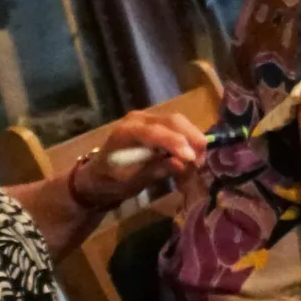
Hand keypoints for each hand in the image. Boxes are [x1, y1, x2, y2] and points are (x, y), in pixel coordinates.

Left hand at [65, 110, 206, 211]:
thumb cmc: (112, 181)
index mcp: (126, 132)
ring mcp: (149, 119)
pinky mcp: (157, 124)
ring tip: (197, 163)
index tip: (191, 159)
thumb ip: (156, 170)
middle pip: (173, 121)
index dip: (175, 143)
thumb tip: (181, 164)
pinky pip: (178, 128)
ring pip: (179, 122)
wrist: (99, 176)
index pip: (155, 132)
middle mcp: (139, 119)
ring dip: (193, 141)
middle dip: (191, 139)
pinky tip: (191, 158)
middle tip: (201, 163)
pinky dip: (188, 142)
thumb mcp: (131, 181)